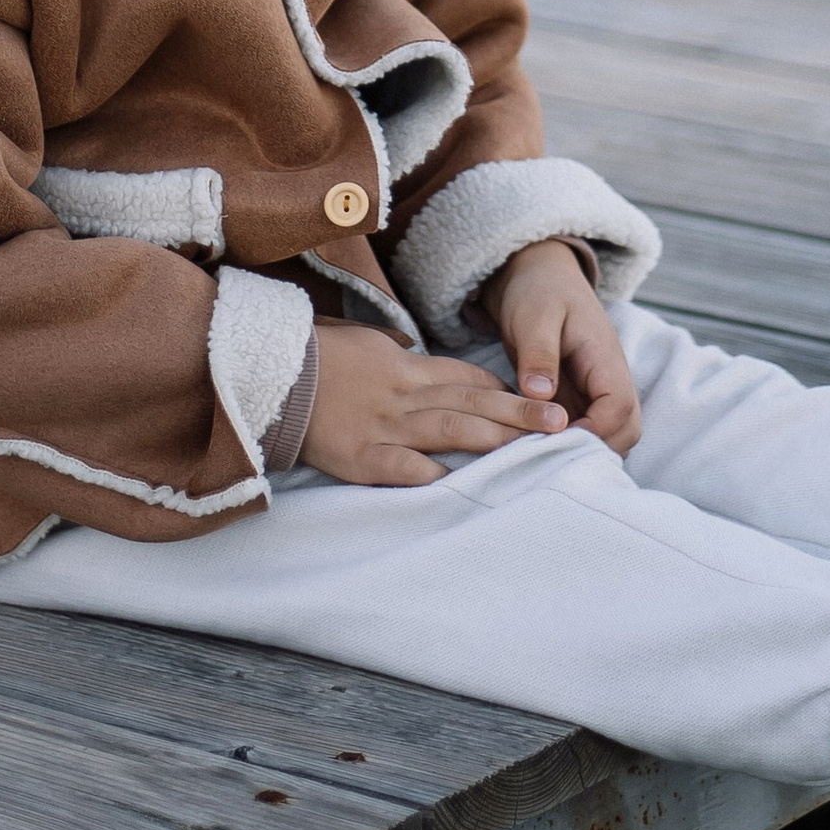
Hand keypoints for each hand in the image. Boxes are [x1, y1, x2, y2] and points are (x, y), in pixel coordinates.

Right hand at [300, 321, 567, 488]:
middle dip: (517, 414)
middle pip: (471, 403)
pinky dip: (431, 475)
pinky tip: (460, 484)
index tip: (542, 401)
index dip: (506, 391)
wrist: (270, 371)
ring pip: (448, 430)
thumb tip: (426, 363)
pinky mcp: (360, 457)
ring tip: (529, 449)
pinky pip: (402, 468)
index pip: (467, 379)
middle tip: (559, 424)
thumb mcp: (367, 345)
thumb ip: (402, 359)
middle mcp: (404, 395)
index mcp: (407, 368)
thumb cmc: (318, 357)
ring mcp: (384, 427)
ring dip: (493, 439)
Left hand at [484, 239, 640, 454]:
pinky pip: (585, 433)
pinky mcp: (579, 401)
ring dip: (581, 452)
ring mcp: (596, 394)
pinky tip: (535, 447)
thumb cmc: (537, 292)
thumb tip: (540, 393)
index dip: (594, 432)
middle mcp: (609, 381)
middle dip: (594, 451)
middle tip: (545, 457)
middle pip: (626, 431)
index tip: (555, 440)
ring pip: (610, 437)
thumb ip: (539, 353)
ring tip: (539, 455)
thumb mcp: (534, 316)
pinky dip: (567, 446)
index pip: (619, 408)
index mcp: (606, 359)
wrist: (536, 278)